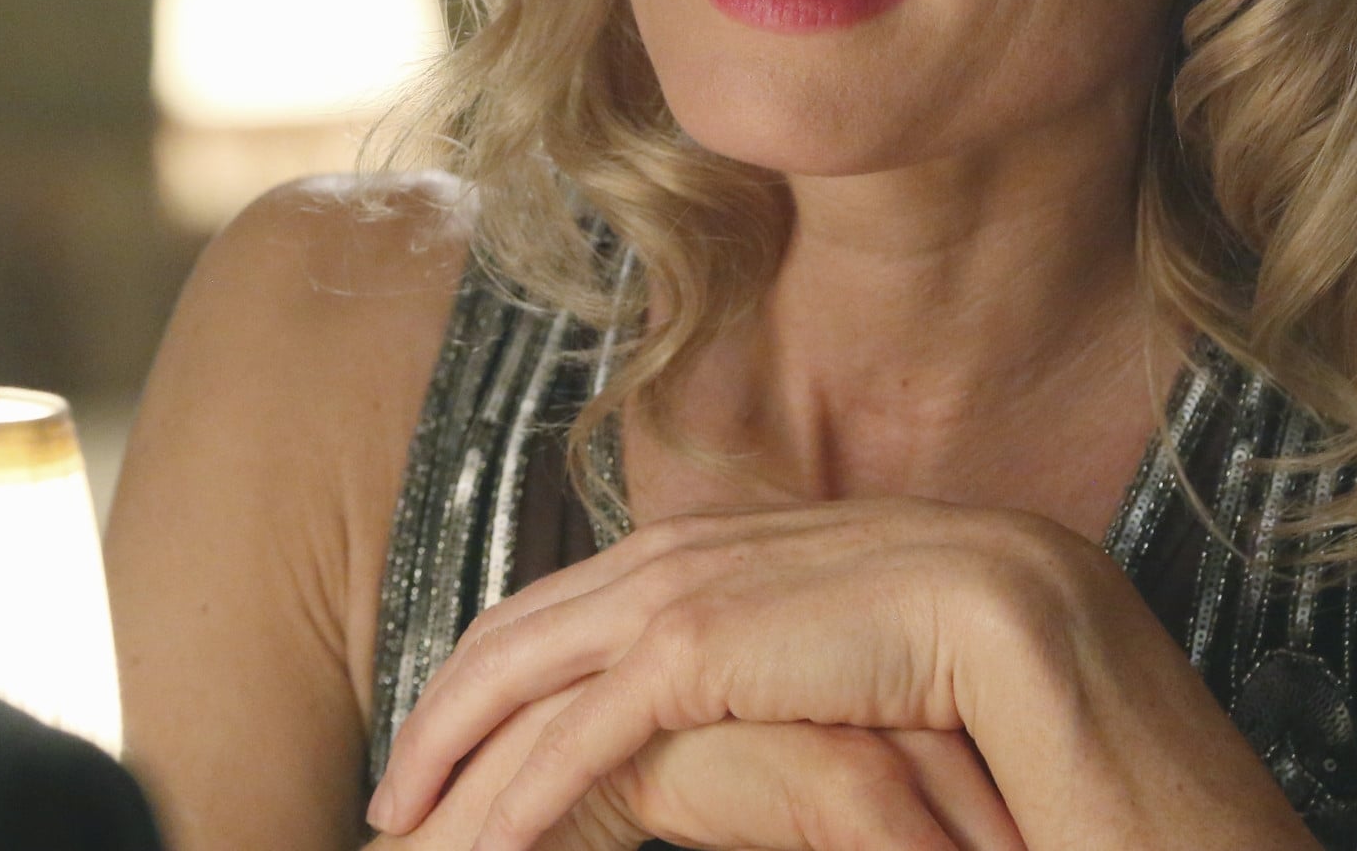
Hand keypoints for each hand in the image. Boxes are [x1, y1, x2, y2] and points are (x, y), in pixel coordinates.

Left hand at [367, 498, 1268, 850]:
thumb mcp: (928, 805)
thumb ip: (816, 753)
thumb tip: (660, 770)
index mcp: (942, 564)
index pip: (697, 577)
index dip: (560, 653)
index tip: (457, 748)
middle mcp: (946, 535)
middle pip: (655, 576)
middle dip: (501, 676)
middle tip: (395, 783)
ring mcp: (960, 558)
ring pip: (652, 623)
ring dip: (502, 727)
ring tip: (406, 818)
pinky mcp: (960, 617)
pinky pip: (693, 682)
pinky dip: (566, 763)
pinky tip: (485, 835)